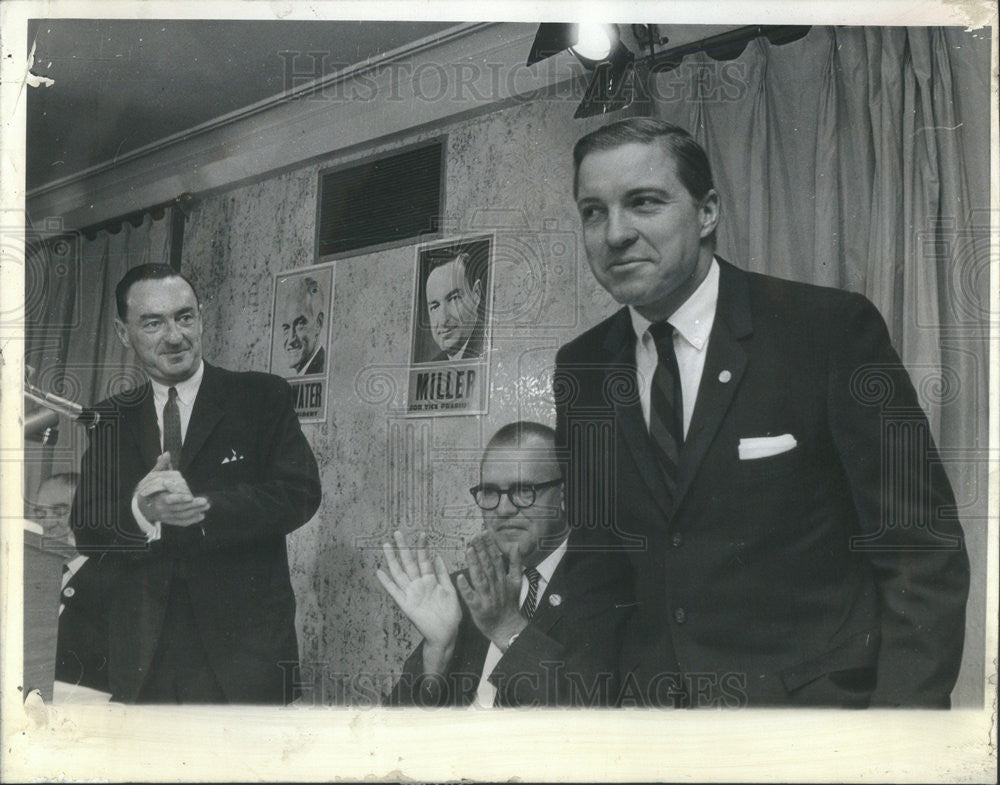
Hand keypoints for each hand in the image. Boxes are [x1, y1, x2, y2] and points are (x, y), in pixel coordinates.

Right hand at [135, 452, 210, 527]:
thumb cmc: (147, 489)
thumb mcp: (151, 477)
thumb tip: (166, 454)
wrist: (139, 507)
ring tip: (206, 506)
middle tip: (205, 501)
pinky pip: (181, 522)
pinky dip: (191, 520)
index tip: (190, 496)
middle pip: (179, 509)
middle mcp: (161, 509)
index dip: (180, 499)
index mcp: (157, 498)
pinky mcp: (169, 520)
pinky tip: (201, 516)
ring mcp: (165, 516)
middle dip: (192, 506)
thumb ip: (161, 466)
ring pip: (181, 516)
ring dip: (195, 511)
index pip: (169, 499)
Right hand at [377, 531, 461, 675]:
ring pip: (400, 573)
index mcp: (430, 580)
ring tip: (387, 545)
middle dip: (404, 548)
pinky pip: (395, 592)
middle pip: (409, 562)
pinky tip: (379, 572)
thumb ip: (443, 574)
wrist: (446, 634)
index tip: (421, 533)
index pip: (424, 560)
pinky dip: (387, 583)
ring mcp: (411, 594)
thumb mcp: (450, 590)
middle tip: (398, 532)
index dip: (422, 547)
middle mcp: (419, 584)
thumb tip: (437, 555)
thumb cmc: (450, 614)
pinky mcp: (406, 605)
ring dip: (393, 560)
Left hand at [456, 533, 527, 650]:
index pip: (496, 558)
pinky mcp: (479, 608)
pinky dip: (466, 588)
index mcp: (503, 578)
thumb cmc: (509, 604)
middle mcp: (495, 586)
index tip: (483, 532)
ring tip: (468, 550)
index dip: (490, 545)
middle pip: (488, 565)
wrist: (508, 627)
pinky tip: (459, 578)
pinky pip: (471, 597)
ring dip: (474, 564)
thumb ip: (516, 563)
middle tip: (474, 536)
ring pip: (480, 578)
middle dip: (481, 550)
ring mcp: (487, 597)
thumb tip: (516, 545)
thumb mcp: (517, 582)